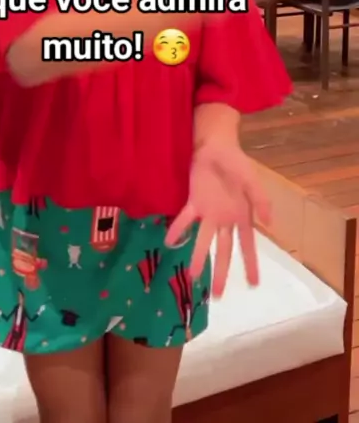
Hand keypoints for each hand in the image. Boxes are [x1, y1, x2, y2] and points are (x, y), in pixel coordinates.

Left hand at [165, 139, 269, 296]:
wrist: (216, 146)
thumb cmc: (237, 163)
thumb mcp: (252, 180)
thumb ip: (261, 200)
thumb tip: (271, 224)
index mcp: (242, 216)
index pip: (248, 246)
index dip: (251, 264)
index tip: (254, 285)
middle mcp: (225, 220)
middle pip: (224, 250)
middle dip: (222, 272)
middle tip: (218, 296)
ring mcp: (209, 213)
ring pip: (204, 240)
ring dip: (199, 257)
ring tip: (193, 276)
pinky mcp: (194, 202)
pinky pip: (185, 219)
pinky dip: (178, 230)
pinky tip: (170, 243)